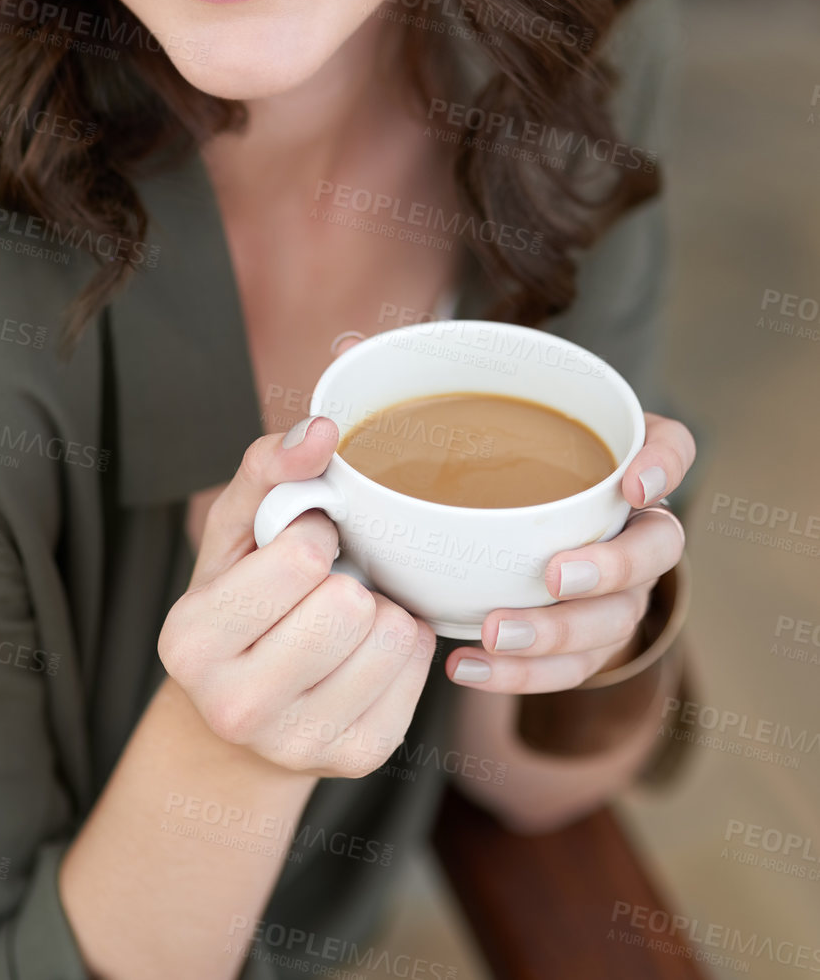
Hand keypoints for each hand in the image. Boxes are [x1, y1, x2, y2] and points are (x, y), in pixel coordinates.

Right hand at [158, 418, 436, 776]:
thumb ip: (269, 467)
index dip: (313, 536)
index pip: (300, 558)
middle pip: (349, 605)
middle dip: (347, 578)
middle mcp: (236, 706)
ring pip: (393, 635)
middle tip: (324, 588)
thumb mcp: (234, 531)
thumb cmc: (240, 602)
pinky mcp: (356, 758)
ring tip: (345, 620)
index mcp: (192, 640)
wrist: (239, 719)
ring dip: (380, 609)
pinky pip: (419, 669)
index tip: (299, 550)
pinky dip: (403, 646)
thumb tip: (322, 430)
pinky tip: (365, 652)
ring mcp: (298, 744)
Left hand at [446, 410, 694, 692]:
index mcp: (618, 456)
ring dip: (558, 632)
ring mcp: (621, 589)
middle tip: (553, 574)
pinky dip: (523, 674)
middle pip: (657, 549)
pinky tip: (468, 667)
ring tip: (495, 633)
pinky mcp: (591, 641)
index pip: (670, 445)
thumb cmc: (494, 461)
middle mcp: (634, 524)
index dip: (663, 463)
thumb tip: (347, 344)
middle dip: (611, 567)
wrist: (509, 542)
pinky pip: (573, 667)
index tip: (630, 481)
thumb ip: (422, 383)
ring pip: (616, 618)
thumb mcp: (475, 417)